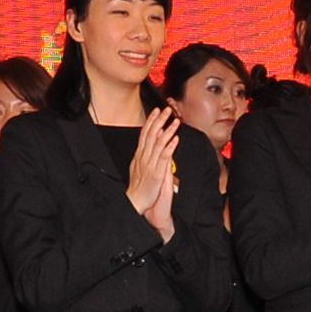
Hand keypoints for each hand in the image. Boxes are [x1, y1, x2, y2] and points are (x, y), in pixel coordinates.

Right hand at [126, 108, 180, 239]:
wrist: (135, 202)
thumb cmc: (138, 187)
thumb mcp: (138, 168)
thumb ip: (143, 155)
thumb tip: (147, 144)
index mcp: (139, 155)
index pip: (145, 134)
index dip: (151, 121)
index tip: (156, 110)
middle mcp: (143, 157)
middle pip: (151, 135)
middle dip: (159, 121)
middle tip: (166, 109)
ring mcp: (150, 164)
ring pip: (159, 143)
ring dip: (167, 131)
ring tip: (175, 121)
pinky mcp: (156, 173)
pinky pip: (163, 157)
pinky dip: (169, 147)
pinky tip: (175, 140)